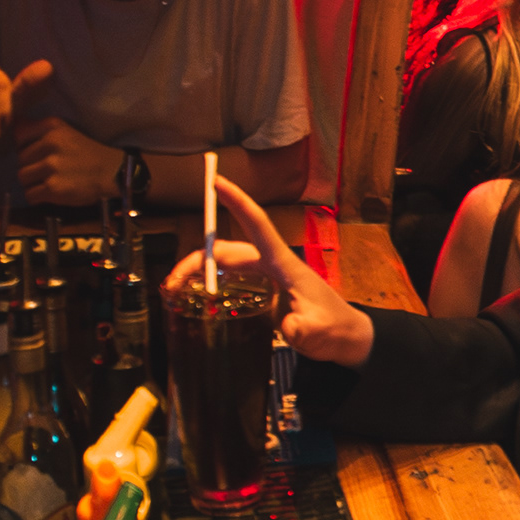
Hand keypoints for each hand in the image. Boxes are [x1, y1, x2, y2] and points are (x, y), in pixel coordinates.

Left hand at [12, 114, 122, 209]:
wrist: (114, 174)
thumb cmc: (88, 154)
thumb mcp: (66, 132)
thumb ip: (41, 131)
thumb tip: (11, 137)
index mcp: (52, 127)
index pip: (19, 134)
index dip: (25, 145)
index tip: (38, 152)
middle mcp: (50, 144)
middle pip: (19, 159)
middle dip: (31, 166)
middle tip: (48, 170)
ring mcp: (51, 167)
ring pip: (22, 177)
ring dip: (33, 182)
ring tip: (50, 182)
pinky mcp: (53, 188)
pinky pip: (30, 194)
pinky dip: (38, 197)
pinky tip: (51, 193)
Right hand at [163, 176, 373, 367]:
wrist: (348, 338)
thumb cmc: (335, 328)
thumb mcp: (319, 330)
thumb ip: (302, 328)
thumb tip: (289, 326)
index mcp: (285, 264)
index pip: (258, 226)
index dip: (238, 203)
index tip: (218, 182)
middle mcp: (274, 265)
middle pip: (227, 251)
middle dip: (196, 259)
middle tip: (171, 283)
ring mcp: (269, 278)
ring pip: (225, 264)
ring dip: (199, 271)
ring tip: (175, 291)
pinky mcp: (266, 292)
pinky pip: (231, 280)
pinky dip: (211, 283)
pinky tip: (196, 296)